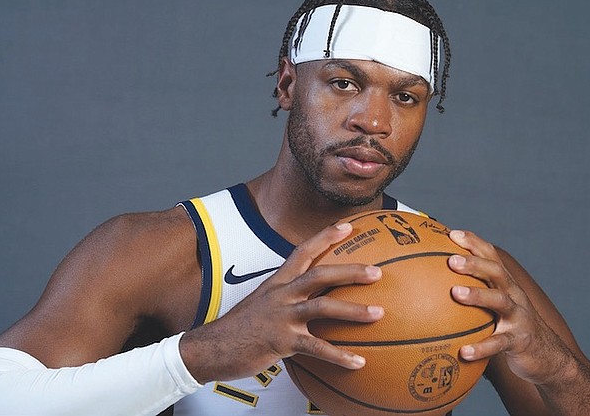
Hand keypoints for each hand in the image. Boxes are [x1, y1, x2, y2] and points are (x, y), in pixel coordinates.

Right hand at [180, 223, 383, 383]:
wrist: (210, 348)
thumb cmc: (239, 328)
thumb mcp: (261, 304)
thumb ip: (285, 299)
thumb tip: (308, 301)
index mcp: (277, 283)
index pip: (303, 251)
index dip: (326, 237)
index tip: (348, 226)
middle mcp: (281, 295)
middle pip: (320, 274)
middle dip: (350, 270)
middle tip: (377, 272)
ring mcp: (281, 317)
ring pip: (323, 307)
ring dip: (353, 310)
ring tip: (379, 313)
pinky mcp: (281, 341)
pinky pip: (317, 348)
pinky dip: (340, 356)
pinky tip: (359, 362)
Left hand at [447, 230, 571, 385]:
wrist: (547, 356)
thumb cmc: (510, 326)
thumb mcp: (495, 306)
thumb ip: (474, 293)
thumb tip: (434, 286)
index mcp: (506, 284)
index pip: (491, 256)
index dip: (474, 243)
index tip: (452, 233)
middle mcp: (514, 295)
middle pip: (496, 272)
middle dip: (474, 263)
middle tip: (451, 260)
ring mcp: (518, 317)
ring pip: (500, 301)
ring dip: (477, 295)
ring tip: (455, 293)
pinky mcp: (519, 341)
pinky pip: (499, 343)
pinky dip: (482, 347)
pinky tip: (464, 351)